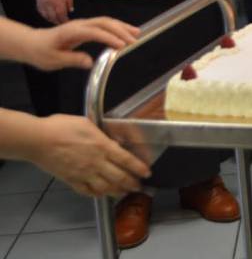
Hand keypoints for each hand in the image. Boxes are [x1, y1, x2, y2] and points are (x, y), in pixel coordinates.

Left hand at [25, 17, 139, 70]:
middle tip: (135, 40)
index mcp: (71, 32)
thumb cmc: (40, 52)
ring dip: (122, 26)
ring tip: (137, 33)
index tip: (122, 46)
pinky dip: (116, 27)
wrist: (31, 43)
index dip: (109, 38)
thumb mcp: (53, 60)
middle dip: (121, 30)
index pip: (94, 32)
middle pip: (104, 22)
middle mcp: (79, 25)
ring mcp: (83, 24)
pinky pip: (103, 25)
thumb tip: (90, 62)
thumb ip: (72, 60)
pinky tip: (125, 33)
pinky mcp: (85, 27)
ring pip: (105, 21)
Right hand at [33, 114, 150, 196]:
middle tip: (138, 186)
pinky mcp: (70, 180)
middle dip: (132, 183)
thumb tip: (113, 139)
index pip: (126, 159)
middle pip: (119, 177)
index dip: (139, 168)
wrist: (37, 140)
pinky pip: (86, 191)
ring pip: (105, 187)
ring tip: (124, 192)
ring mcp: (83, 173)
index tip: (147, 172)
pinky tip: (101, 194)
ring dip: (117, 191)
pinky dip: (96, 194)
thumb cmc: (61, 127)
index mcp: (102, 146)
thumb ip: (102, 133)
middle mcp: (95, 162)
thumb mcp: (88, 123)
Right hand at [36, 0, 72, 24]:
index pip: (61, 15)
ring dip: (52, 20)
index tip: (68, 22)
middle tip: (63, 22)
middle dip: (59, 22)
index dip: (65, 20)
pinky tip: (50, 16)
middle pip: (54, 18)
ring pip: (47, 16)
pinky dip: (46, 16)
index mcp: (57, 1)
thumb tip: (70, 10)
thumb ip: (69, 2)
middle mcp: (49, 4)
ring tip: (57, 20)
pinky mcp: (38, 3)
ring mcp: (42, 4)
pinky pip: (41, 13)